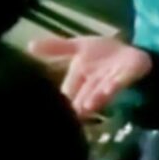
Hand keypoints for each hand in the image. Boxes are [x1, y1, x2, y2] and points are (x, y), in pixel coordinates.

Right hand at [28, 36, 151, 116]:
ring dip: (96, 97)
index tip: (54, 109)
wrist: (130, 53)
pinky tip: (110, 86)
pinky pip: (122, 80)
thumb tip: (29, 46)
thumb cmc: (102, 54)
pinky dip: (116, 84)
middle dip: (80, 103)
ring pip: (102, 91)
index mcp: (81, 79)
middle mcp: (95, 85)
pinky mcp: (129, 75)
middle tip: (73, 113)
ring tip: (88, 105)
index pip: (68, 91)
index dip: (63, 100)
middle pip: (85, 95)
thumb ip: (56, 48)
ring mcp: (112, 81)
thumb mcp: (78, 47)